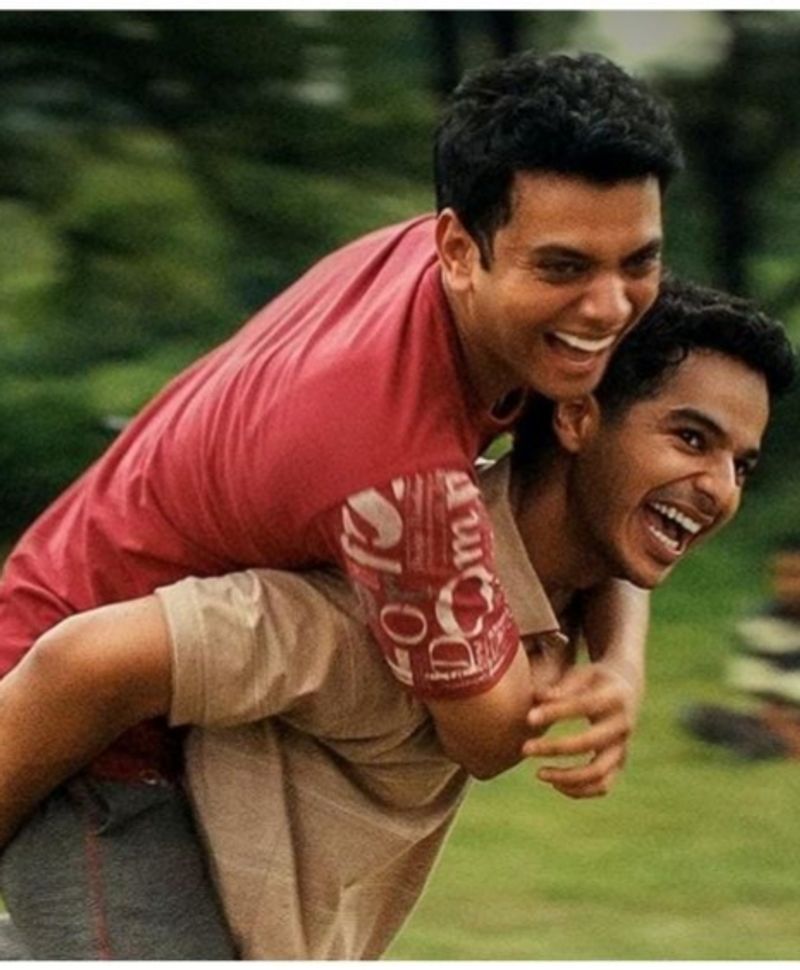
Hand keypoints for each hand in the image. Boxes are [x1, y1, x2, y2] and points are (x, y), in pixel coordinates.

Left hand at [521, 662, 640, 798]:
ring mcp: (623, 747)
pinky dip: (579, 790)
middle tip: (525, 748)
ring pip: (599, 773)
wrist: (626, 690)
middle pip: (589, 743)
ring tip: (538, 773)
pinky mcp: (619, 763)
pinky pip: (603, 786)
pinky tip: (555, 784)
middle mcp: (622, 725)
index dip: (556, 712)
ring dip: (567, 777)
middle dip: (555, 748)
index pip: (583, 705)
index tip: (529, 717)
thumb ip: (562, 687)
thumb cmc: (595, 681)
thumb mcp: (583, 675)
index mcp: (614, 697)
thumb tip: (538, 697)